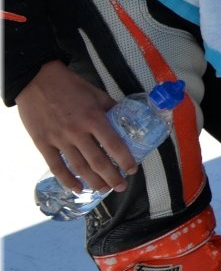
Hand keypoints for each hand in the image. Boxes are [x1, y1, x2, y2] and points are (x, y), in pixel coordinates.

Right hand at [16, 61, 128, 192]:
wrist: (38, 80)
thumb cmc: (70, 85)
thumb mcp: (96, 93)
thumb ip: (111, 108)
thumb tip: (127, 119)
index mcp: (94, 118)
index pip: (114, 145)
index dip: (125, 160)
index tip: (132, 170)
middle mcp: (77, 132)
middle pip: (98, 161)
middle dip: (112, 177)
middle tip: (121, 186)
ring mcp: (59, 139)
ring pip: (79, 167)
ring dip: (93, 181)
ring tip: (104, 190)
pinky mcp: (42, 143)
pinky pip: (56, 167)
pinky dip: (67, 181)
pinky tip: (78, 189)